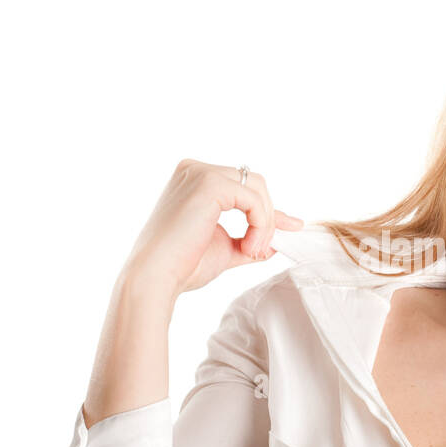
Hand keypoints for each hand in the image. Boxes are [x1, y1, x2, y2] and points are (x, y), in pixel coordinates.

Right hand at [120, 159, 303, 299]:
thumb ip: (251, 238)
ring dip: (264, 223)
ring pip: (257, 188)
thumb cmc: (182, 266)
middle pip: (254, 183)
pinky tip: (247, 247)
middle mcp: (195, 169)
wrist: (155, 277)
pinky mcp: (209, 183)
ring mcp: (201, 173)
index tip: (289, 229)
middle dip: (267, 217)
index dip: (267, 211)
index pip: (243, 187)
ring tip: (252, 250)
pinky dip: (260, 224)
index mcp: (194, 180)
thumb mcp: (225, 247)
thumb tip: (281, 236)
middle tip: (259, 250)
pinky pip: (254, 200)